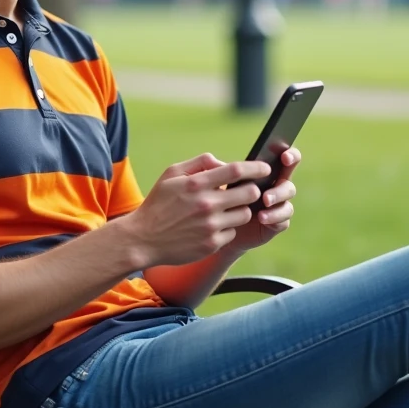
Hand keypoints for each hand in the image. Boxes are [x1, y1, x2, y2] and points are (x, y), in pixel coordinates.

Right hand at [120, 153, 271, 267]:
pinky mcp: (212, 244)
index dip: (256, 168)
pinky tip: (213, 226)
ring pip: (244, 214)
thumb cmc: (158, 203)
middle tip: (248, 190)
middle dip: (253, 190)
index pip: (236, 171)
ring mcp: (210, 226)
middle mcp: (206, 204)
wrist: (142, 239)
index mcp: (197, 184)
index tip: (265, 168)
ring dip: (240, 210)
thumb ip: (200, 163)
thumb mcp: (172, 174)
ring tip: (227, 209)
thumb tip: (223, 163)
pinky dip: (227, 228)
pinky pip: (233, 232)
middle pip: (249, 193)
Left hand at [222, 147, 300, 254]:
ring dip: (277, 203)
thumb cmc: (213, 201)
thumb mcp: (210, 183)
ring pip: (287, 203)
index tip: (284, 157)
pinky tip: (262, 218)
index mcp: (264, 173)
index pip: (285, 160)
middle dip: (281, 189)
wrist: (213, 229)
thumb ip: (212, 169)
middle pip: (288, 184)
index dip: (291, 156)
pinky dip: (275, 219)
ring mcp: (275, 207)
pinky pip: (283, 222)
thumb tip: (218, 162)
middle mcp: (274, 188)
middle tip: (265, 197)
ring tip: (263, 207)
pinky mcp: (274, 225)